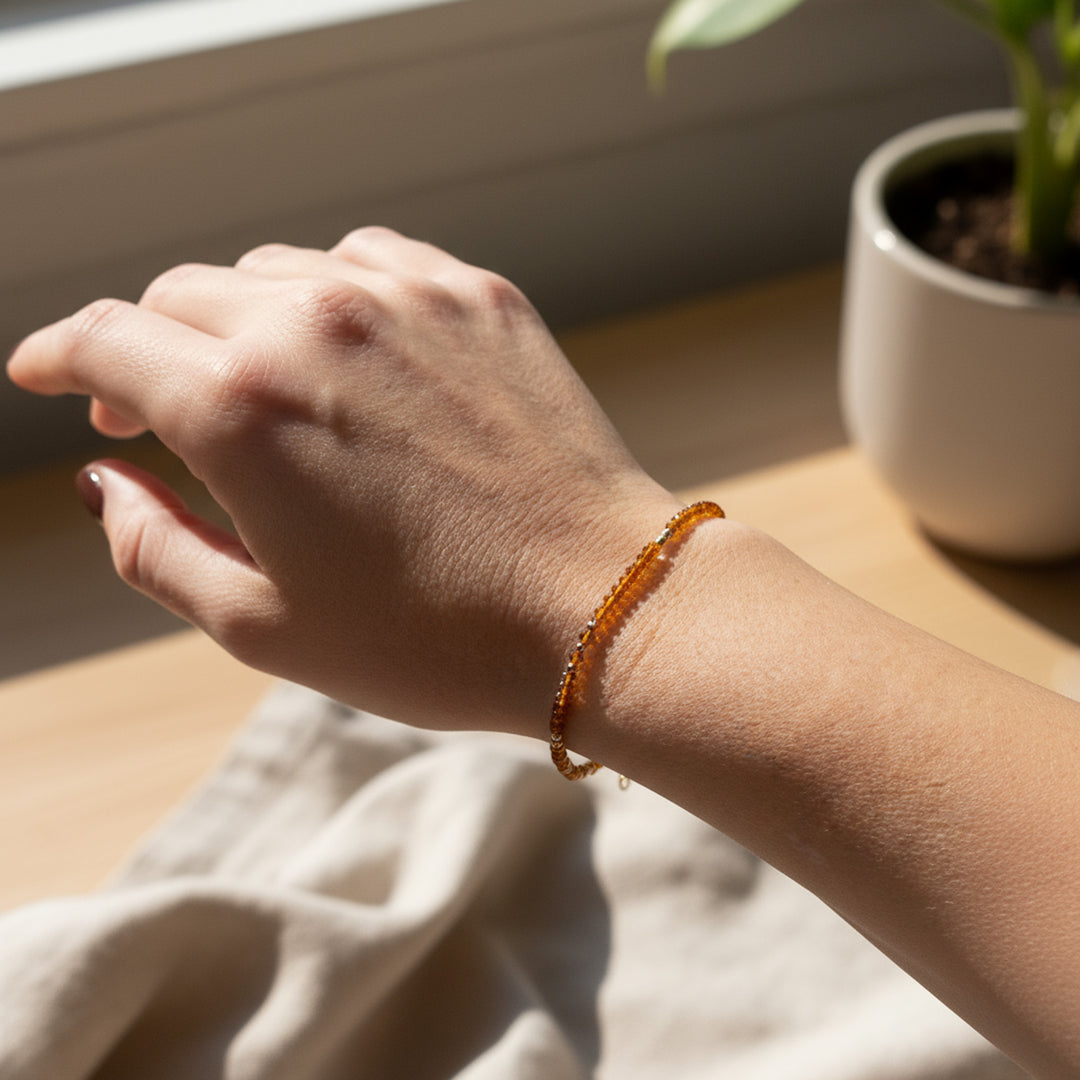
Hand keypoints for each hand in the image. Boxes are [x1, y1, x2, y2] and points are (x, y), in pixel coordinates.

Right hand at [7, 228, 675, 734]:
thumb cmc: (433, 637)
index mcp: (241, 406)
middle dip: (146, 349)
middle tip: (153, 407)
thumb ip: (153, 544)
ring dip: (240, 322)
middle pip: (181, 296)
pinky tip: (345, 350)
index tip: (45, 373)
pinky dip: (332, 295)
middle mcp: (315, 323)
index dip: (57, 354)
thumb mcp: (261, 625)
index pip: (104, 338)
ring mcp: (406, 297)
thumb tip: (102, 480)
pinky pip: (369, 261)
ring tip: (259, 389)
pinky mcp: (479, 296)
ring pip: (274, 271)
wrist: (598, 606)